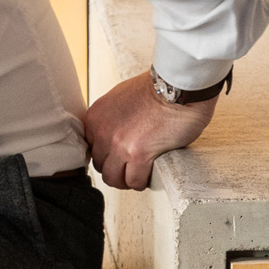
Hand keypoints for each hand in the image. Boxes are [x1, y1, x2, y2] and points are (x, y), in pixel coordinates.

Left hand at [84, 71, 217, 190]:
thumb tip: (111, 136)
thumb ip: (110, 117)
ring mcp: (119, 144)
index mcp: (96, 116)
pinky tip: (150, 173)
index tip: (118, 155)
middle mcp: (103, 131)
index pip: (91, 148)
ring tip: (139, 172)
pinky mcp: (139, 155)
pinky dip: (142, 182)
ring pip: (113, 178)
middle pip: (101, 165)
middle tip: (131, 165)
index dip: (107, 153)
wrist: (177, 86)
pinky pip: (134, 181)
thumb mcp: (120, 97)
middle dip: (116, 167)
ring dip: (126, 179)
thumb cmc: (155, 89)